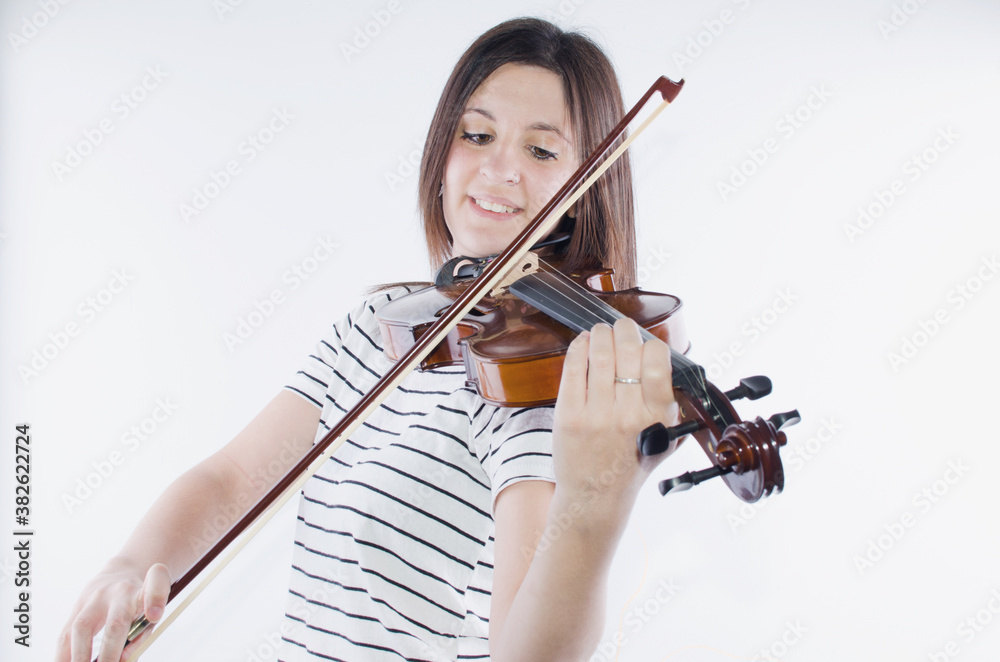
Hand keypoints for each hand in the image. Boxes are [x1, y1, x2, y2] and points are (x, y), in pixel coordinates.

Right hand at [55, 561, 169, 661]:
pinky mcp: (76, 607)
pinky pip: (65, 634)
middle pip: (114, 622)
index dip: (155, 599)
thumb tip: (121, 661)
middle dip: (110, 652)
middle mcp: (119, 592)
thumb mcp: (149, 612)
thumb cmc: (138, 601)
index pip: (155, 585)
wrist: (120, 573)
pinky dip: (63, 655)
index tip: (155, 616)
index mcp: (143, 592)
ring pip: (81, 627)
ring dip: (79, 657)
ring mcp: (94, 598)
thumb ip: (139, 637)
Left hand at [551, 318, 678, 517]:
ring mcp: (597, 415)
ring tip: (601, 332)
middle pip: (626, 350)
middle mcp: (628, 414)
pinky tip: (582, 343)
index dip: (651, 344)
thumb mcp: (665, 437)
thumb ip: (669, 402)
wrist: (596, 497)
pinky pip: (573, 369)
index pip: (658, 361)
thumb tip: (662, 359)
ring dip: (600, 334)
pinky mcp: (569, 416)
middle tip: (621, 329)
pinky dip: (577, 348)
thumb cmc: (632, 464)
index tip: (646, 344)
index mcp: (657, 417)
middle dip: (623, 330)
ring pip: (598, 354)